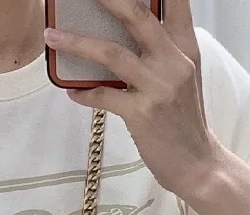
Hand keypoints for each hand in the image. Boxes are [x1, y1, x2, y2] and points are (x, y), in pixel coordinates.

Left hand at [45, 0, 223, 197]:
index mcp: (185, 47)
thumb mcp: (182, 76)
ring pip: (112, 53)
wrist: (197, 164)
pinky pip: (104, 96)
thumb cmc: (183, 119)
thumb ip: (163, 49)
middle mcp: (174, 62)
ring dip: (77, 43)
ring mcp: (158, 88)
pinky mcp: (143, 115)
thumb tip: (125, 29)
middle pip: (138, 16)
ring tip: (52, 36)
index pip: (175, 2)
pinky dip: (85, 93)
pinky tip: (72, 93)